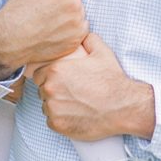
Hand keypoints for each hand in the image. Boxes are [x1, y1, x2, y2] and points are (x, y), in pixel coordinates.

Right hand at [0, 0, 87, 79]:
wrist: (11, 40)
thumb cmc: (18, 10)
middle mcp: (74, 4)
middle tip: (49, 8)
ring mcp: (77, 22)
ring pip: (79, 11)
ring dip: (70, 14)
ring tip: (51, 21)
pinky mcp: (77, 38)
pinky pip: (81, 27)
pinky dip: (73, 29)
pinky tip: (57, 31)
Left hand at [32, 33, 155, 140]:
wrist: (122, 107)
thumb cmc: (112, 81)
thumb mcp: (102, 52)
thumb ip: (88, 40)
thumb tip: (83, 35)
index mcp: (56, 70)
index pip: (38, 73)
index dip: (48, 76)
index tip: (60, 80)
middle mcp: (51, 89)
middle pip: (42, 90)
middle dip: (53, 91)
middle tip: (70, 93)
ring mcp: (53, 108)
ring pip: (46, 106)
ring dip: (56, 106)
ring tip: (74, 104)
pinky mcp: (58, 125)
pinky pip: (51, 121)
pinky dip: (60, 120)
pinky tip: (75, 115)